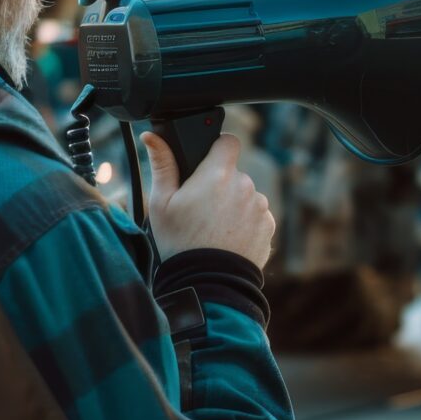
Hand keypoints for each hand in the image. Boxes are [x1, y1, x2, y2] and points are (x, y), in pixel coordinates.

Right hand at [141, 132, 275, 266]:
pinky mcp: (268, 225)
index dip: (217, 148)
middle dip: (220, 183)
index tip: (207, 161)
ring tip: (213, 227)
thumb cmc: (180, 243)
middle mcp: (244, 185)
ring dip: (233, 204)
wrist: (207, 283)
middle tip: (201, 207)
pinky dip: (245, 222)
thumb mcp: (161, 203)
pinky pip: (256, 215)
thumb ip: (162, 165)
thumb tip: (152, 136)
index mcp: (217, 174)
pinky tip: (227, 237)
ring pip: (245, 194)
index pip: (228, 141)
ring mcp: (259, 206)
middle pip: (233, 173)